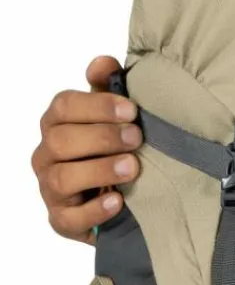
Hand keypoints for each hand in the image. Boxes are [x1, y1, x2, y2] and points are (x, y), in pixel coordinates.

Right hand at [32, 56, 141, 243]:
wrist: (124, 202)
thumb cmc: (115, 151)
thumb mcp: (115, 118)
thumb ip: (108, 89)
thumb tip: (104, 62)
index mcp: (58, 124)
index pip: (63, 106)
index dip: (97, 106)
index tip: (131, 110)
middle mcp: (48, 155)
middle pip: (60, 140)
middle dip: (102, 137)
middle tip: (137, 138)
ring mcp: (51, 190)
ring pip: (61, 177)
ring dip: (99, 169)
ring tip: (133, 167)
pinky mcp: (62, 221)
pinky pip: (68, 218)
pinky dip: (94, 210)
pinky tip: (118, 202)